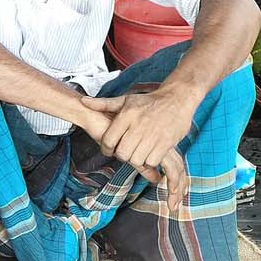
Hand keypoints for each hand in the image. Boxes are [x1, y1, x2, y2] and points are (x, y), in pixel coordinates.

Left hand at [80, 88, 196, 206]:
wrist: (177, 99)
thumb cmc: (148, 102)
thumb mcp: (125, 100)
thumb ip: (103, 104)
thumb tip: (83, 101)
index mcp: (127, 115)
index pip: (109, 140)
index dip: (106, 148)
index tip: (109, 149)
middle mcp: (139, 125)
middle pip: (122, 153)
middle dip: (122, 155)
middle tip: (125, 151)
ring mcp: (153, 135)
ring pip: (136, 159)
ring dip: (136, 158)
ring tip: (137, 152)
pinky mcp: (166, 143)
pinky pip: (152, 161)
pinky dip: (149, 161)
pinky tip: (149, 153)